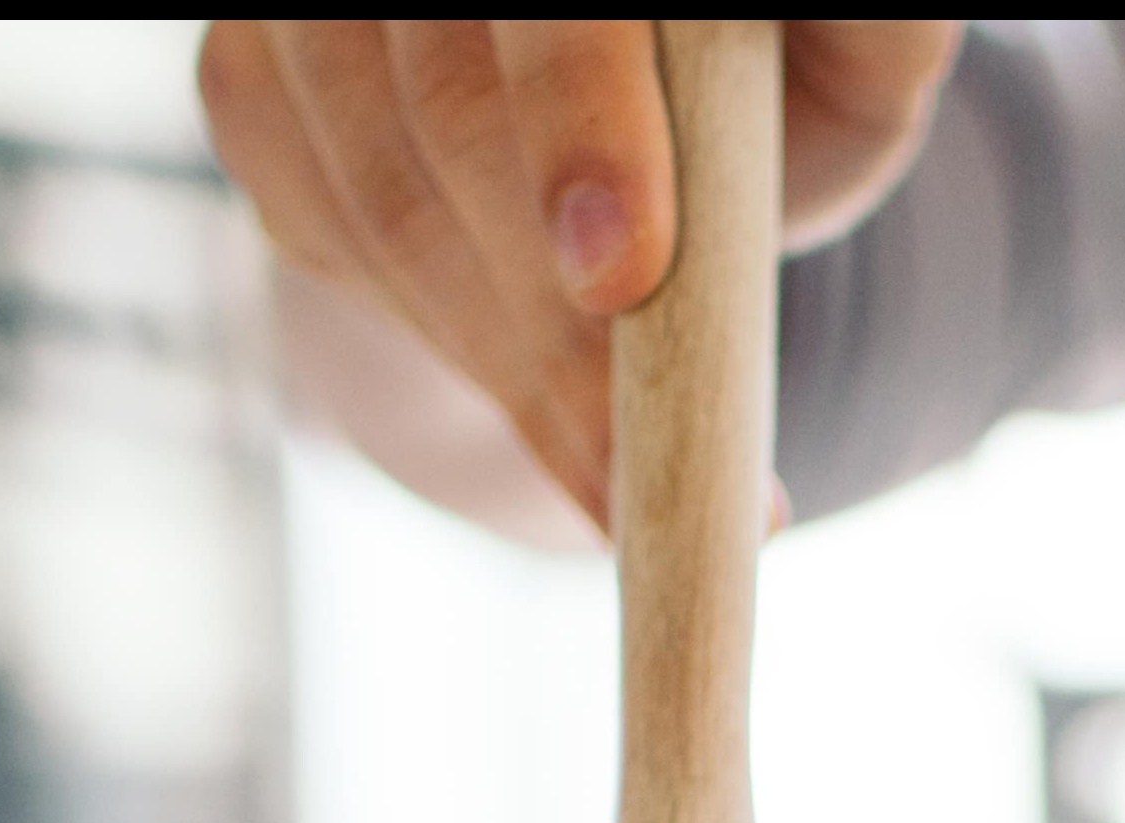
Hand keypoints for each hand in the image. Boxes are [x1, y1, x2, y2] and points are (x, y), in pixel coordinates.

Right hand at [198, 20, 963, 518]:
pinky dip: (432, 332)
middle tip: (628, 473)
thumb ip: (872, 39)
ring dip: (497, 358)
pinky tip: (523, 374)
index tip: (619, 274)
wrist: (623, 104)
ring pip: (376, 192)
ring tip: (609, 472)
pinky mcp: (242, 72)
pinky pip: (317, 229)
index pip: (555, 3)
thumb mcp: (848, 59)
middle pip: (447, 106)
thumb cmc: (754, 70)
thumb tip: (882, 56)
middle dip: (540, 317)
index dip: (575, 115)